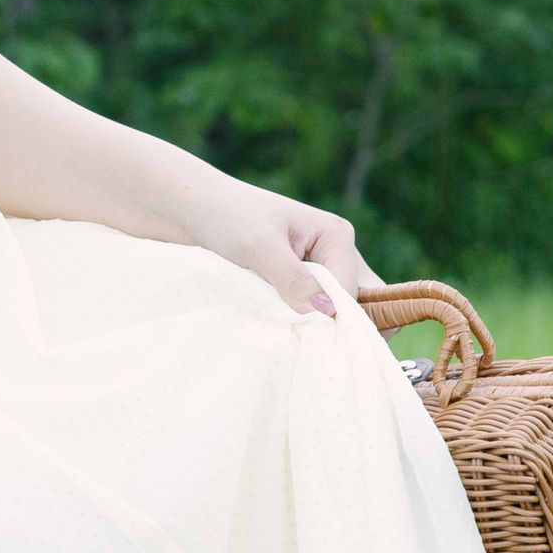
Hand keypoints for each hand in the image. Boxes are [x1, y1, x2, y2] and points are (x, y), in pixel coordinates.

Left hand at [185, 180, 380, 317]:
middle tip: (314, 344)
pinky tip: (283, 328)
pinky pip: (313, 307)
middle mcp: (334, 251)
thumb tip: (328, 311)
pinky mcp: (298, 280)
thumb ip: (292, 278)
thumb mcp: (259, 246)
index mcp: (336, 235)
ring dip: (318, 323)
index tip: (309, 335)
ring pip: (336, 307)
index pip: (352, 289)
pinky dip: (302, 320)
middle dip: (341, 323)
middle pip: (359, 299)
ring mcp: (318, 267)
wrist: (193, 209)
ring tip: (293, 335)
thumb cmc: (227, 218)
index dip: (336, 316)